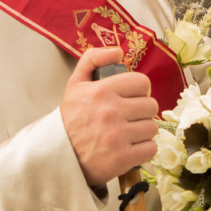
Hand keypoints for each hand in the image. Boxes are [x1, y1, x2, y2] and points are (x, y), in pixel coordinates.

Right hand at [59, 47, 159, 185]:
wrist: (58, 156)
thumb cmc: (70, 119)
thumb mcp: (75, 84)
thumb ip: (93, 59)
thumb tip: (118, 52)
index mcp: (102, 91)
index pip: (142, 82)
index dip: (140, 90)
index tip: (132, 98)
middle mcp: (111, 111)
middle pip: (151, 105)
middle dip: (142, 111)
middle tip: (129, 117)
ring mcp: (118, 136)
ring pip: (152, 127)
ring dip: (143, 131)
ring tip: (129, 133)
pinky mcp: (123, 158)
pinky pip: (151, 148)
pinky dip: (144, 150)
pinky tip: (131, 148)